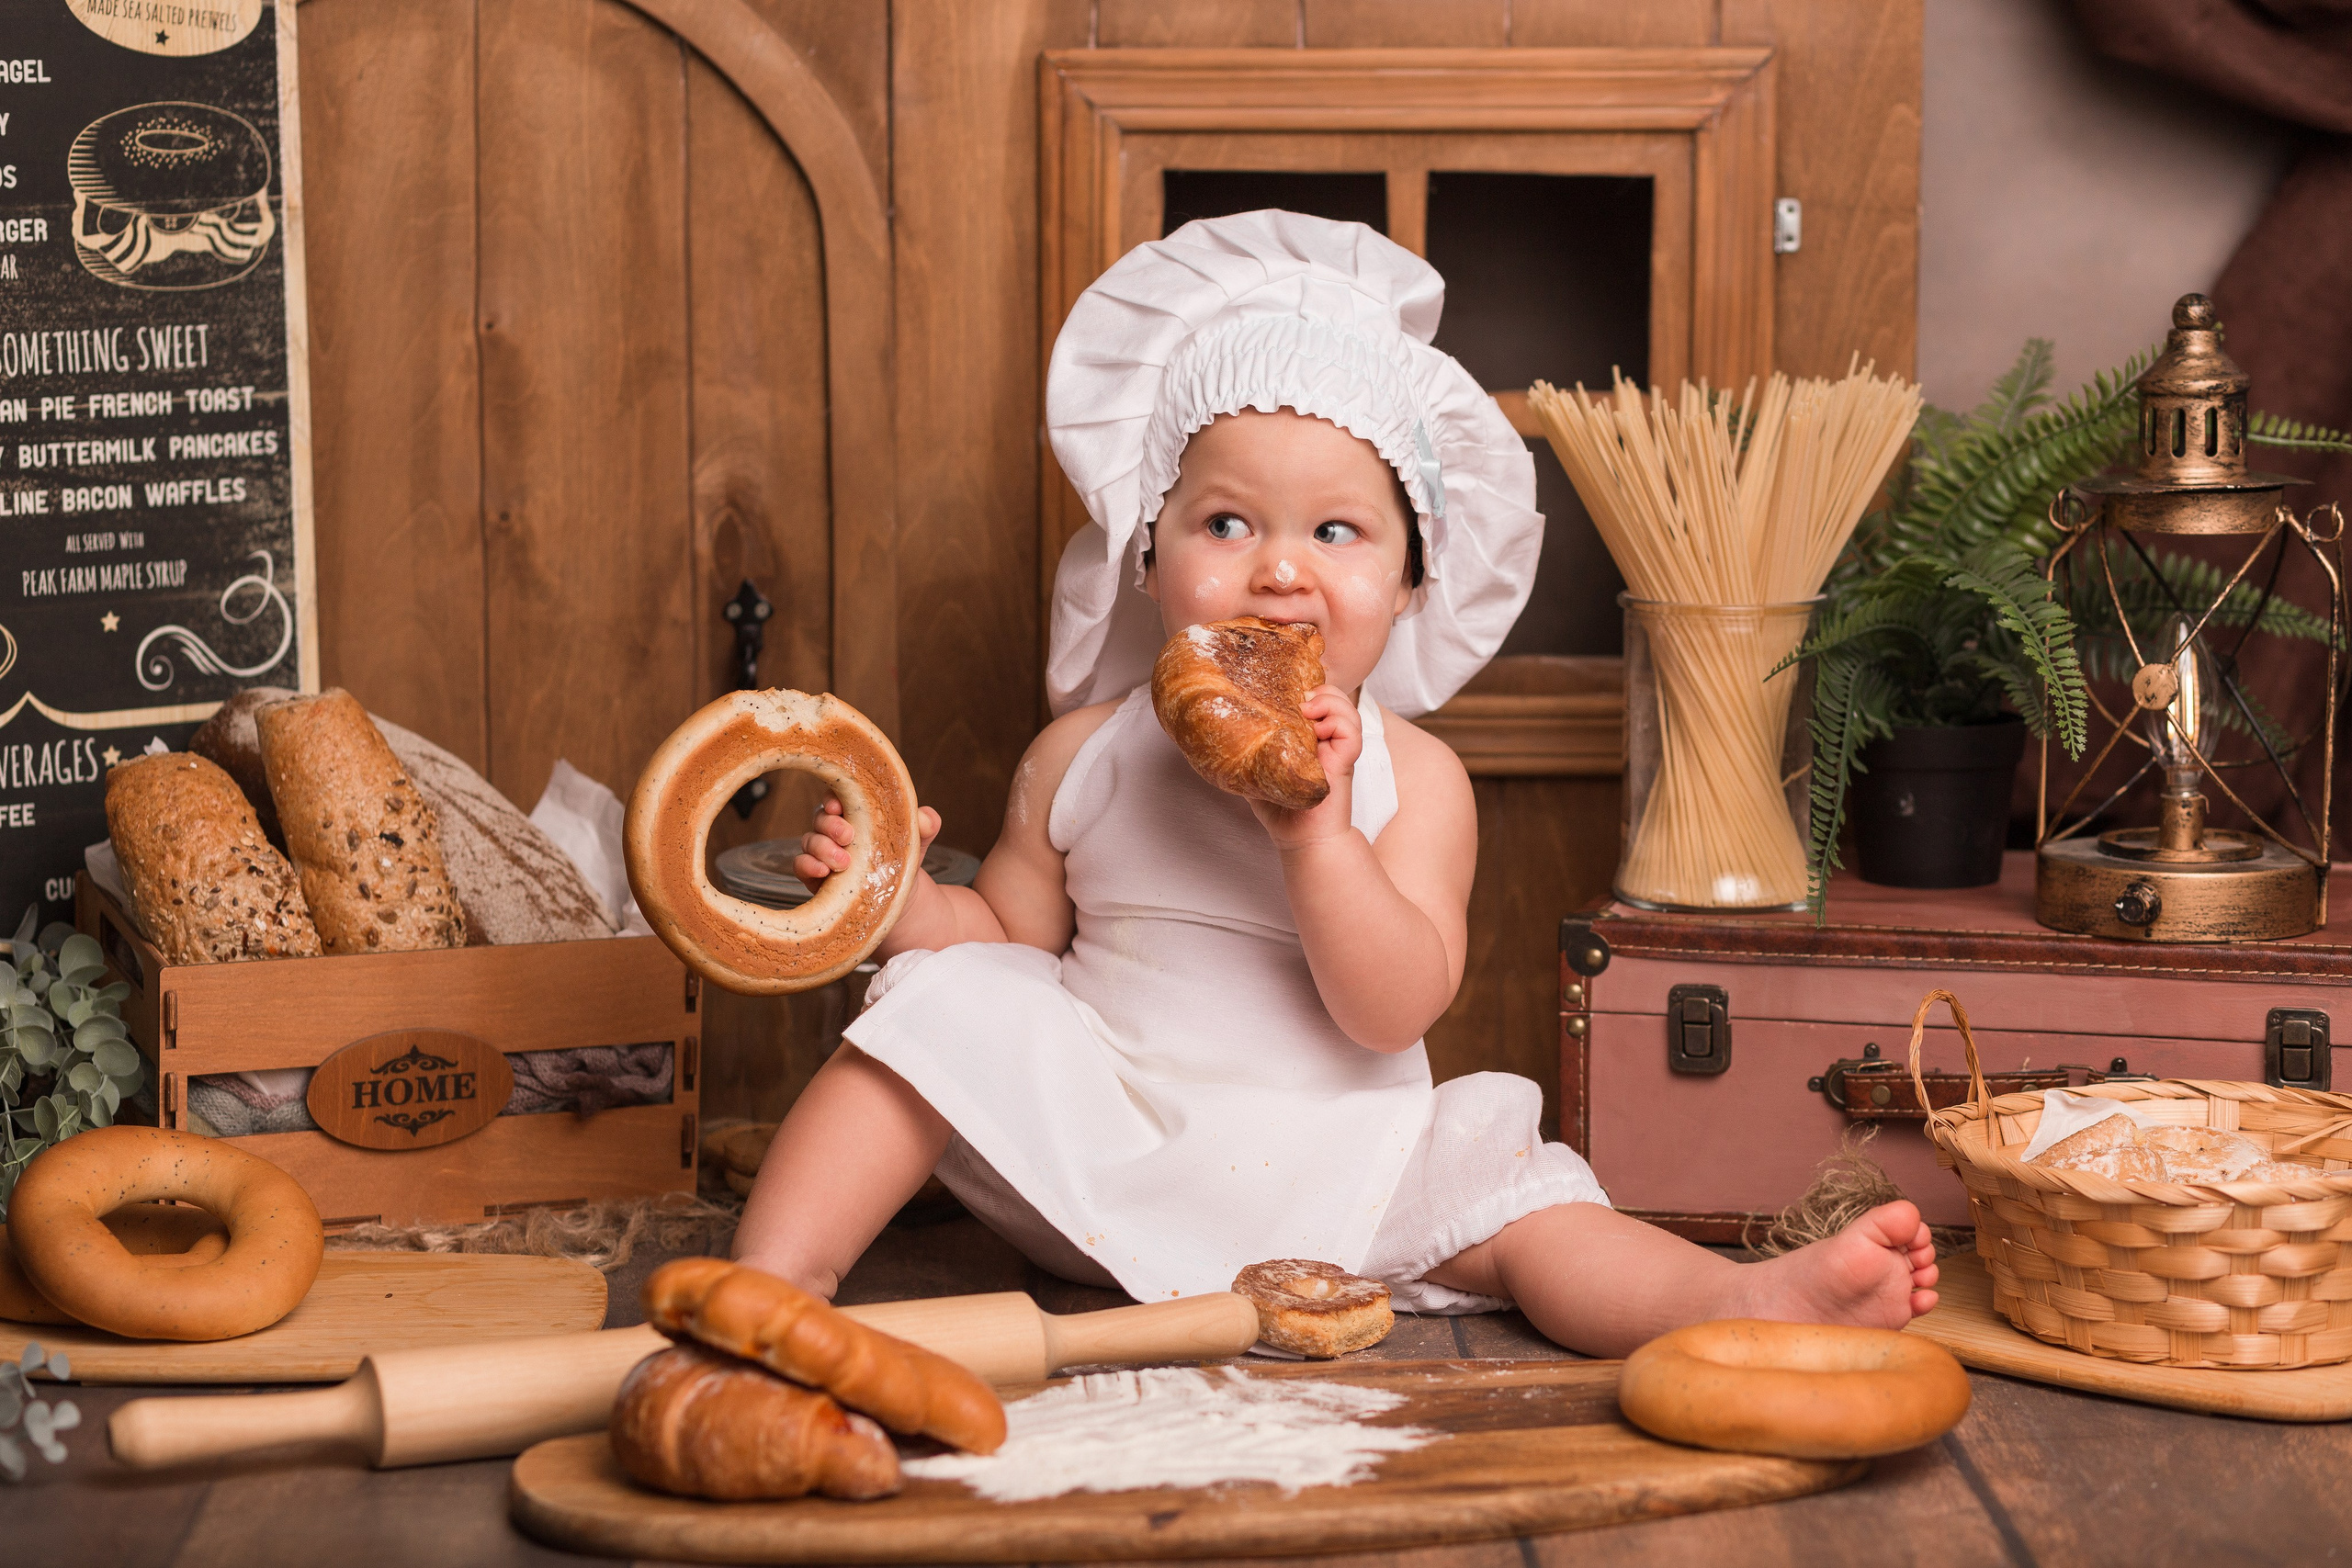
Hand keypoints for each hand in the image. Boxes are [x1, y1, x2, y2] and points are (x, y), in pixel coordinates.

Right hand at [795, 796, 941, 884]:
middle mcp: (833, 830)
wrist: (902, 898)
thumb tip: (927, 818)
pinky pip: (801, 865)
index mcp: (854, 813)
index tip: (840, 806)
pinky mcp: (814, 876)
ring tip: (844, 862)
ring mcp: (822, 853)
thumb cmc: (904, 859)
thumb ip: (926, 825)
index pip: (836, 795)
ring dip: (822, 848)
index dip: (833, 797)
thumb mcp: (919, 840)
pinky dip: (808, 866)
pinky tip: (824, 872)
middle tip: (848, 836)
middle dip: (830, 824)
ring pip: (809, 841)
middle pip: (820, 817)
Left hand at [1249, 684, 1359, 849]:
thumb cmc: (1281, 810)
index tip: (1287, 689)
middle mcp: (1328, 740)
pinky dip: (1337, 723)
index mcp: (1311, 737)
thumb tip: (1216, 734)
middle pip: (1336, 696)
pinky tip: (1318, 731)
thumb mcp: (1256, 772)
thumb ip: (1246, 752)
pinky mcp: (1345, 762)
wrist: (1301, 839)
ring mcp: (1338, 750)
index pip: (1318, 699)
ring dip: (1329, 701)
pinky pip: (1352, 732)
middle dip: (1320, 688)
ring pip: (1347, 708)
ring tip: (1308, 711)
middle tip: (1299, 701)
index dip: (1308, 687)